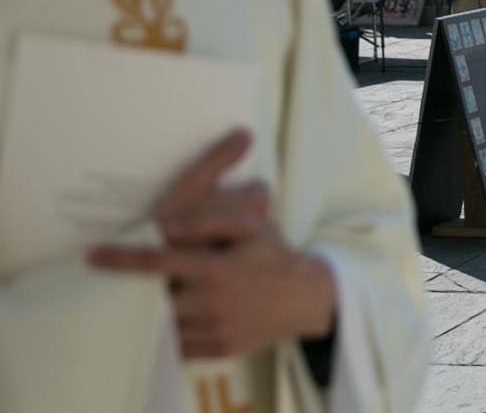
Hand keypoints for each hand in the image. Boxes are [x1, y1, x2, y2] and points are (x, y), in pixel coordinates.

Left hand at [88, 131, 335, 358]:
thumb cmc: (275, 256)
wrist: (309, 299)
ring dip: (147, 317)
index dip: (120, 258)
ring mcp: (214, 331)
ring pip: (162, 328)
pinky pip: (178, 348)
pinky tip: (167, 323)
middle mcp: (211, 303)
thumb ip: (211, 219)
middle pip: (152, 301)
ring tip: (136, 306)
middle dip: (130, 294)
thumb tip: (167, 226)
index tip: (91, 256)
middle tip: (113, 287)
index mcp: (216, 269)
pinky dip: (166, 337)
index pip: (156, 262)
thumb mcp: (252, 227)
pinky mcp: (218, 350)